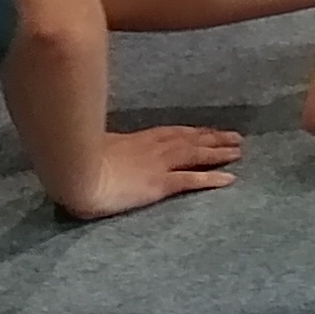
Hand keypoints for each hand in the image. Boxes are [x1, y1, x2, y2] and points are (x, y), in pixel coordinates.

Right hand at [55, 122, 244, 219]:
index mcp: (139, 139)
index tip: (210, 130)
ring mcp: (159, 164)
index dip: (195, 132)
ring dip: (219, 153)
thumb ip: (107, 146)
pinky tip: (230, 178)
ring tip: (239, 151)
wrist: (75, 172)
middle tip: (236, 138)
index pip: (174, 133)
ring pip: (197, 155)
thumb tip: (104, 146)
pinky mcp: (159, 183)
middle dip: (214, 139)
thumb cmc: (77, 159)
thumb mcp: (95, 146)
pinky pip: (192, 180)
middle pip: (191, 140)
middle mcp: (154, 148)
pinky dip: (212, 178)